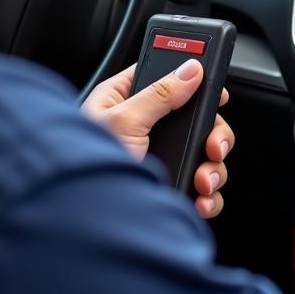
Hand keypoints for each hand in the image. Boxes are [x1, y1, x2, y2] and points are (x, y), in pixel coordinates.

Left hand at [81, 60, 234, 219]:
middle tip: (212, 145)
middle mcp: (145, 128)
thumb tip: (190, 70)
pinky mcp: (166, 186)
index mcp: (125, 101)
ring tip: (203, 181)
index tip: (215, 90)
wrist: (78, 223)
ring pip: (204, 154)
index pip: (166, 78)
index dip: (194, 80)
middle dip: (212, 134)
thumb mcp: (123, 121)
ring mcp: (158, 159)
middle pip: (197, 118)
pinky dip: (209, 195)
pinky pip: (202, 188)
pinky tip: (201, 200)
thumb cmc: (81, 168)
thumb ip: (159, 94)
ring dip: (213, 168)